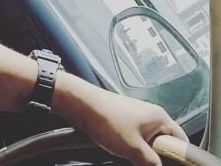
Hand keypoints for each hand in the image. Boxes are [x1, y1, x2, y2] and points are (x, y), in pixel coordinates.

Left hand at [53, 72, 187, 165]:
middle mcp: (152, 115)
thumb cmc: (109, 121)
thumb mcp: (134, 148)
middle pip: (165, 141)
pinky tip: (125, 151)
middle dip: (159, 155)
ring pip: (149, 141)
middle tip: (148, 163)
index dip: (180, 155)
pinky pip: (137, 137)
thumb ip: (151, 162)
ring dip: (144, 152)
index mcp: (160, 117)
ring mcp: (138, 116)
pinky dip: (134, 146)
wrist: (84, 106)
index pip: (181, 139)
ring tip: (134, 157)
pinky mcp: (126, 120)